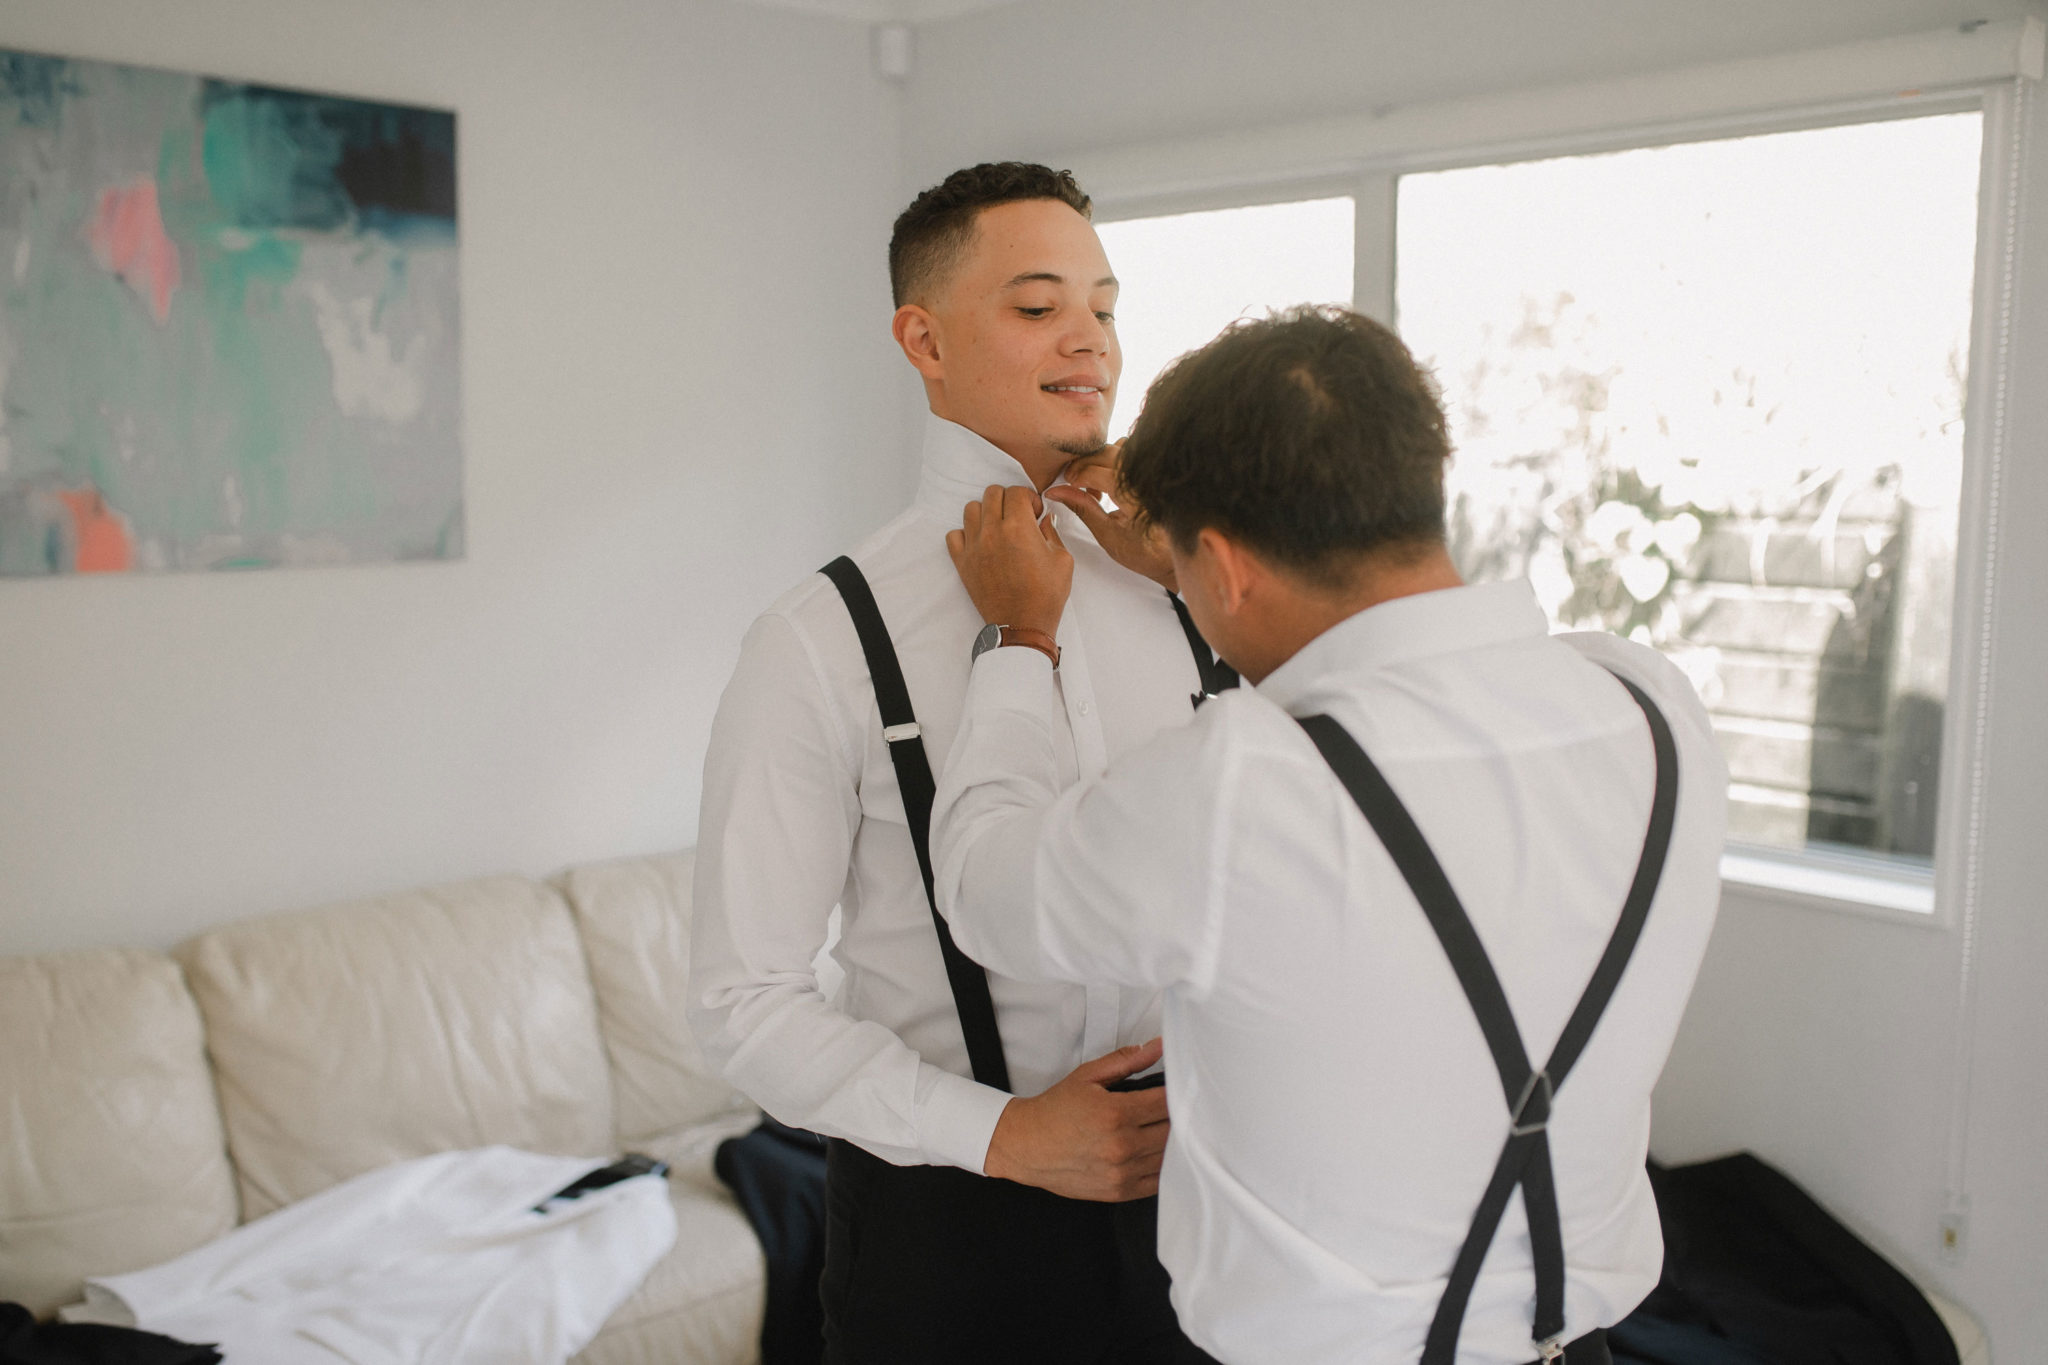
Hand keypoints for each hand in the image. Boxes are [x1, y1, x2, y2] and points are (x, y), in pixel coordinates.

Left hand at [946, 484, 1071, 635]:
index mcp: (1019, 527)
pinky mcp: (962, 562)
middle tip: (1017, 517)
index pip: (1016, 491)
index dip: (1029, 498)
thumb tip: (1044, 519)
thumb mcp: (1063, 559)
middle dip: (1007, 500)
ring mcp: (974, 546)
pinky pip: (954, 535)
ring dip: (986, 512)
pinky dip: (965, 534)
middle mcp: (992, 532)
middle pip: (992, 493)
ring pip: (971, 509)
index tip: (1034, 513)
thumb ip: (1052, 532)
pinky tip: (980, 543)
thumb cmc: (1045, 595)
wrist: (1022, 625)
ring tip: (997, 528)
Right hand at [982, 1037, 1168, 1201]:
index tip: (1182, 1088)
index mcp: (1115, 1113)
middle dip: (1179, 1117)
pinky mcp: (1118, 1191)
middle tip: (1180, 1108)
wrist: (1025, 1145)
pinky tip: (1158, 1153)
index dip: (1179, 1093)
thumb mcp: (1087, 1076)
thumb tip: (1157, 1046)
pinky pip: (1157, 1181)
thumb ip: (1126, 1061)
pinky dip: (1163, 1167)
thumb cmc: (1055, 1109)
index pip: (1167, 1102)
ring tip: (1169, 1129)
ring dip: (1173, 1142)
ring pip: (1168, 1157)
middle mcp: (1121, 1145)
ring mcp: (1121, 1172)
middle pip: (1173, 1130)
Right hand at [1047, 442, 1176, 592]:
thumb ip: (1082, 508)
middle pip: (1103, 453)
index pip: (1094, 472)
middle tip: (1072, 482)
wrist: (1173, 556)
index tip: (1063, 486)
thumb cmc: (1146, 552)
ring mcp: (1151, 471)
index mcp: (1133, 494)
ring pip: (1116, 448)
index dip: (1074, 477)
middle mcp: (1144, 478)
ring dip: (1098, 460)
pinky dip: (1114, 458)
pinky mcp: (1154, 470)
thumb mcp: (1107, 535)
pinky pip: (1130, 452)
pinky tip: (1109, 478)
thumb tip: (1058, 492)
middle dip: (1082, 465)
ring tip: (1092, 483)